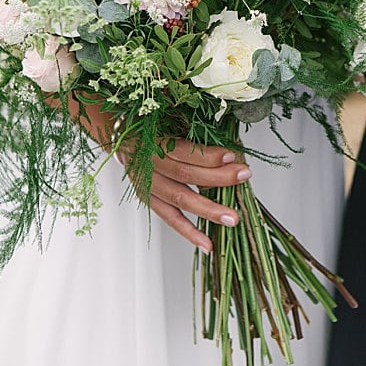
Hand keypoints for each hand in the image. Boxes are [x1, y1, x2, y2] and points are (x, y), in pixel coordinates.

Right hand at [121, 138, 250, 253]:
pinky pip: (170, 218)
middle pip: (185, 175)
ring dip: (208, 210)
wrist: (122, 139)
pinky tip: (207, 244)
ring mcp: (148, 185)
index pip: (183, 151)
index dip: (207, 155)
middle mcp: (148, 164)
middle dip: (217, 177)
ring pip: (180, 199)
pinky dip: (189, 232)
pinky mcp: (149, 200)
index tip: (231, 157)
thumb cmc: (150, 129)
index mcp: (152, 141)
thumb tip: (227, 146)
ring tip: (232, 218)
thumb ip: (191, 133)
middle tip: (243, 177)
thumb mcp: (166, 121)